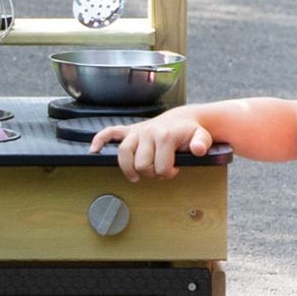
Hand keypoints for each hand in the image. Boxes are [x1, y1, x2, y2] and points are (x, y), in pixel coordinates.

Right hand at [89, 106, 212, 181]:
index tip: (175, 170)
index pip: (160, 167)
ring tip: (137, 176)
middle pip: (141, 165)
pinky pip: (110, 133)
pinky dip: (100, 141)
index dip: (168, 174)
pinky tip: (94, 150)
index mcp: (165, 135)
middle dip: (151, 173)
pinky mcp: (129, 130)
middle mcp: (148, 132)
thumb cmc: (191, 132)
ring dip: (130, 169)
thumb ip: (202, 143)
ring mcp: (137, 131)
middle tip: (160, 170)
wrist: (183, 119)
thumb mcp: (203, 137)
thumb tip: (198, 149)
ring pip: (124, 154)